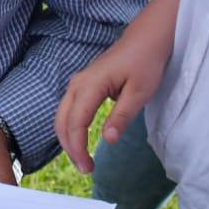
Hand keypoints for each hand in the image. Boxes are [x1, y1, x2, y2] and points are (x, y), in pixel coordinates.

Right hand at [55, 34, 170, 173]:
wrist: (146, 39)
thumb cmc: (146, 62)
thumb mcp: (139, 92)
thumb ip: (121, 116)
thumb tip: (107, 141)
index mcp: (90, 85)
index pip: (75, 123)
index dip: (78, 148)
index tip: (88, 167)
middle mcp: (78, 84)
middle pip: (62, 121)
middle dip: (70, 148)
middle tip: (86, 169)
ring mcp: (78, 83)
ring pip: (62, 116)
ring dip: (68, 139)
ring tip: (84, 159)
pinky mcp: (84, 85)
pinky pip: (69, 110)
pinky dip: (71, 128)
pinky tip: (81, 141)